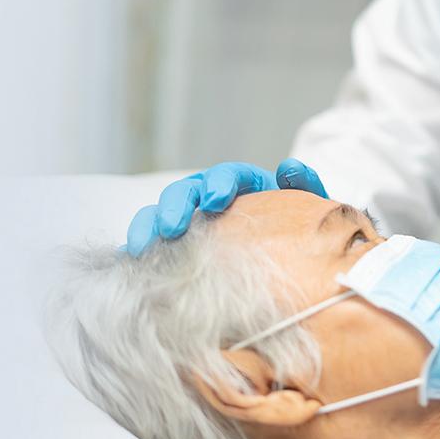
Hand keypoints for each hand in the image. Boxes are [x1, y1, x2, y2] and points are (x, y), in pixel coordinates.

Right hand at [122, 159, 326, 255]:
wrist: (300, 271)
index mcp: (247, 186)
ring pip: (164, 216)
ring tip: (140, 248)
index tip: (215, 201)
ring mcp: (194, 224)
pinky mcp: (179, 250)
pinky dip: (140, 250)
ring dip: (150, 227)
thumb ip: (305, 186)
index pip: (229, 176)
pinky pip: (155, 246)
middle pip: (188, 191)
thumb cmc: (303, 236)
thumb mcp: (311, 211)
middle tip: (171, 227)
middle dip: (176, 205)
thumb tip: (286, 168)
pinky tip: (128, 265)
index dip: (218, 184)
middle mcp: (214, 200)